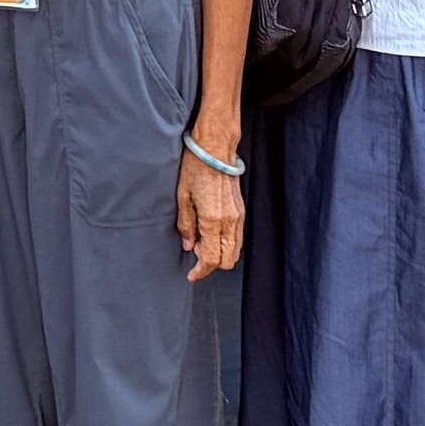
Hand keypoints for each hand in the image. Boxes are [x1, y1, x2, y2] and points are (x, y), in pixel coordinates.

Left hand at [173, 131, 244, 279]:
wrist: (216, 149)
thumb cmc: (196, 168)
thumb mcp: (183, 197)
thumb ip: (186, 225)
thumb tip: (189, 245)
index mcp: (213, 220)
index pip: (211, 259)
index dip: (201, 271)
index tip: (191, 275)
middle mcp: (230, 222)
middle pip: (227, 260)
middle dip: (211, 265)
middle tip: (195, 255)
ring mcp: (238, 217)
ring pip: (235, 252)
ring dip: (220, 255)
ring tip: (202, 244)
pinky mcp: (241, 211)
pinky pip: (238, 239)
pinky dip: (226, 245)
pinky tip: (212, 235)